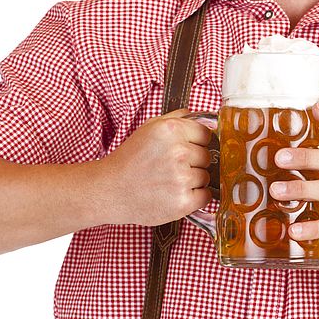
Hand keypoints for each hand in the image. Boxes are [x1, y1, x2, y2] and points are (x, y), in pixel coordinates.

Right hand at [98, 109, 211, 225]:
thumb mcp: (148, 129)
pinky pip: (205, 196)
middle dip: (194, 163)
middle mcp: (178, 152)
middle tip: (171, 168)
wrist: (110, 190)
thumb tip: (201, 116)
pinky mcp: (182, 201)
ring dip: (193, 181)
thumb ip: (176, 118)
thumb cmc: (129, 161)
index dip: (197, 143)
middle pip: (207, 156)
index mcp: (170, 130)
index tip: (186, 149)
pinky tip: (175, 194)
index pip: (206, 134)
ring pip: (206, 177)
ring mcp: (181, 178)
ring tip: (169, 181)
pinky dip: (194, 198)